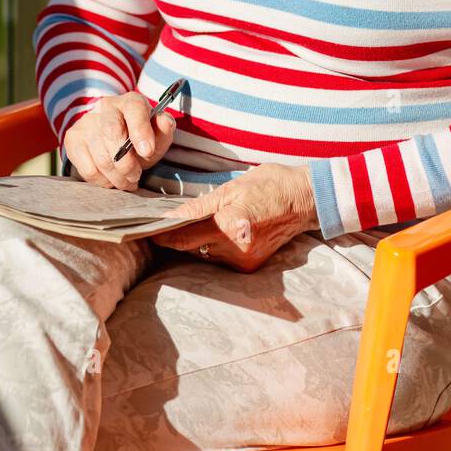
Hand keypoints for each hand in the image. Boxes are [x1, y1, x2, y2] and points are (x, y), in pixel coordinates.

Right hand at [63, 92, 176, 189]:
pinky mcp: (72, 138)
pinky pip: (87, 168)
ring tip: (127, 182)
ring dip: (117, 178)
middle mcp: (106, 106)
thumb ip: (164, 130)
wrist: (112, 139)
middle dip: (127, 163)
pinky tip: (111, 180)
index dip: (141, 131)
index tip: (147, 152)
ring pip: (101, 157)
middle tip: (136, 176)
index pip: (134, 109)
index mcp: (131, 102)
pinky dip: (102, 181)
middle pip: (112, 133)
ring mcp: (86, 121)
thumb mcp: (157, 135)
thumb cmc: (139, 138)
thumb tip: (165, 121)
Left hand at [150, 163, 319, 271]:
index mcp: (229, 226)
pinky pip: (220, 258)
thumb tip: (168, 217)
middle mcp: (236, 249)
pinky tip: (214, 232)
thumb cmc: (270, 185)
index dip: (162, 235)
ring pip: (204, 255)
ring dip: (195, 242)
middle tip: (162, 225)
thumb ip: (199, 207)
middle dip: (177, 238)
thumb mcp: (231, 188)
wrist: (305, 199)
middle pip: (191, 249)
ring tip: (192, 225)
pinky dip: (213, 246)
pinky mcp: (250, 266)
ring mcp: (244, 261)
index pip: (183, 237)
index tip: (144, 230)